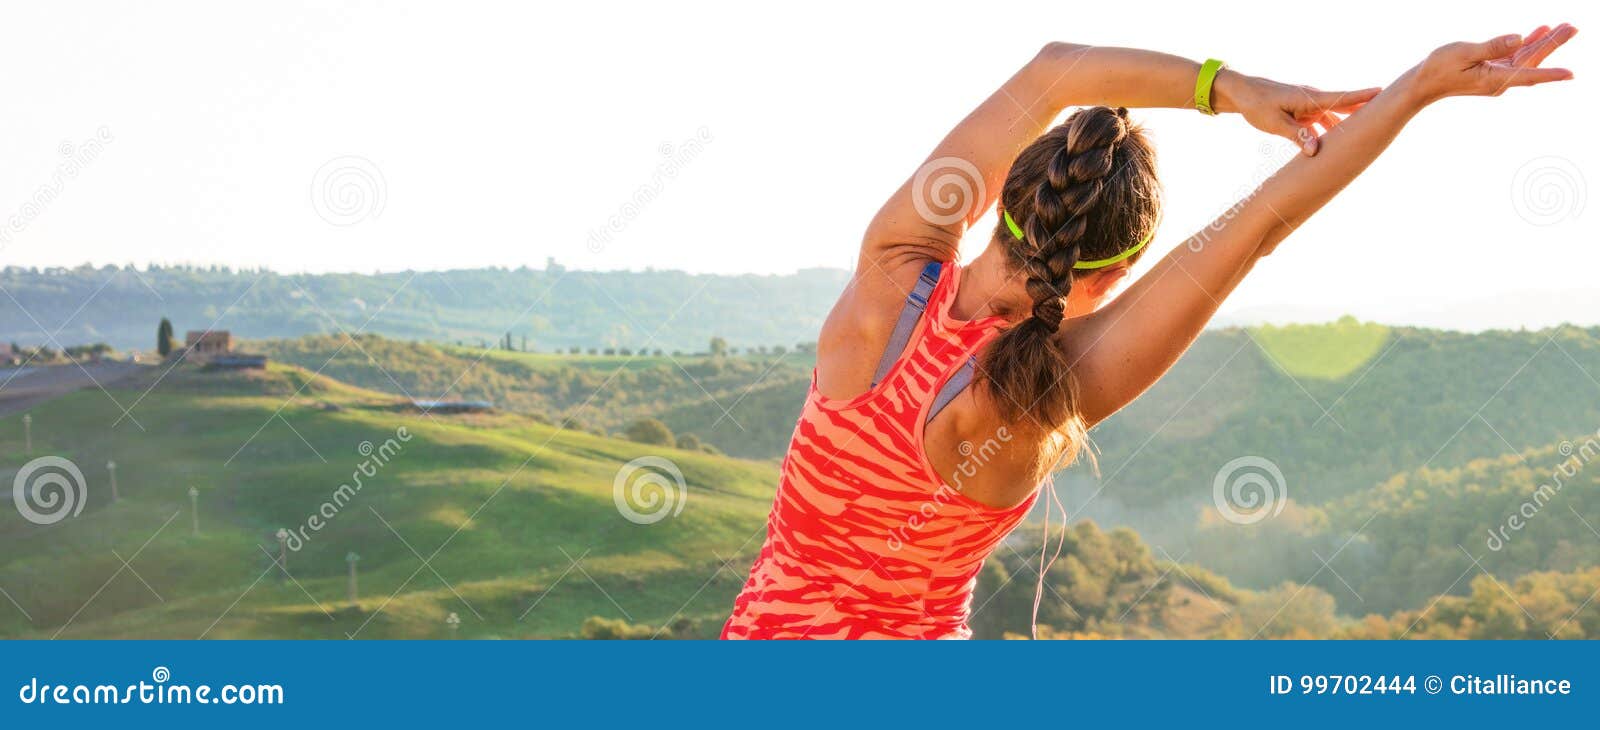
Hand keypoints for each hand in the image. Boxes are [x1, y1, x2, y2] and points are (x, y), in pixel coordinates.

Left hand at [1215, 72, 1380, 155]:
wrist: (1242, 93)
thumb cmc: (1257, 105)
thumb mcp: (1274, 123)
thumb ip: (1296, 136)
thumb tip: (1315, 151)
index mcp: (1309, 98)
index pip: (1341, 98)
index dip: (1363, 97)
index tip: (1384, 93)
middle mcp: (1313, 100)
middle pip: (1344, 106)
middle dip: (1364, 112)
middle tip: (1387, 115)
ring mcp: (1309, 107)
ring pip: (1333, 118)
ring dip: (1346, 129)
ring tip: (1365, 139)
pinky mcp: (1303, 114)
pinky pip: (1321, 124)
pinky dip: (1329, 133)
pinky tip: (1336, 146)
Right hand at [1412, 24, 1576, 102]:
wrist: (1423, 83)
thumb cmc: (1439, 68)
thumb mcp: (1465, 53)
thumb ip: (1493, 46)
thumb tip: (1519, 39)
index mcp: (1494, 79)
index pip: (1528, 75)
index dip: (1550, 74)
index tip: (1570, 74)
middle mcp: (1500, 81)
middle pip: (1533, 61)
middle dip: (1553, 44)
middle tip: (1573, 28)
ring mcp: (1498, 76)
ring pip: (1528, 58)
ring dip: (1545, 42)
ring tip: (1564, 27)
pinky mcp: (1493, 71)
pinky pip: (1517, 57)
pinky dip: (1529, 44)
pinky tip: (1540, 32)